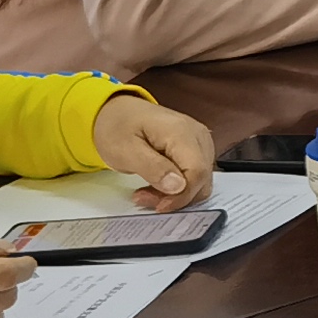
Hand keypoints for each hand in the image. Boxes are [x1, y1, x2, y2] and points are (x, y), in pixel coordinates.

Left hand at [91, 92, 214, 206]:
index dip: (182, 195)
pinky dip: (179, 186)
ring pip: (201, 180)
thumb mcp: (125, 150)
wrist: (115, 112)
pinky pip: (196, 175)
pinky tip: (158, 184)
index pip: (197, 172)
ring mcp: (199, 140)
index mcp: (181, 131)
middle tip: (145, 197)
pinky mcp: (196, 148)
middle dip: (176, 197)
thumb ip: (153, 168)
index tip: (159, 205)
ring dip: (177, 194)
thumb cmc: (117, 126)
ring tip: (148, 191)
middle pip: (202, 178)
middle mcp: (197, 134)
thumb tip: (178, 186)